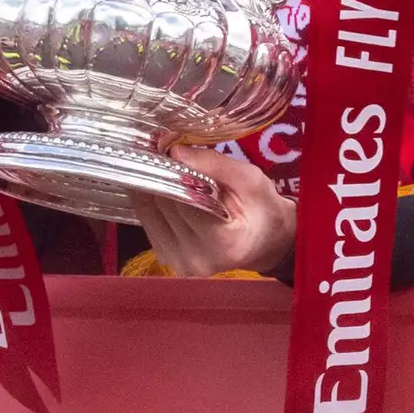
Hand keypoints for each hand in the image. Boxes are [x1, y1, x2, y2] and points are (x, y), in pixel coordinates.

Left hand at [142, 146, 297, 279]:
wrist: (264, 242)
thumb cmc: (262, 209)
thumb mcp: (250, 179)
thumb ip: (214, 164)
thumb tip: (174, 151)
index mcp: (226, 243)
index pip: (186, 202)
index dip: (177, 173)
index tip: (173, 150)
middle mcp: (198, 259)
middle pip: (164, 206)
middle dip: (164, 175)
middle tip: (168, 153)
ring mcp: (180, 263)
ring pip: (150, 212)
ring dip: (155, 187)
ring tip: (169, 169)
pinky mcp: (167, 260)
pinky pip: (149, 222)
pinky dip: (154, 202)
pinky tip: (167, 190)